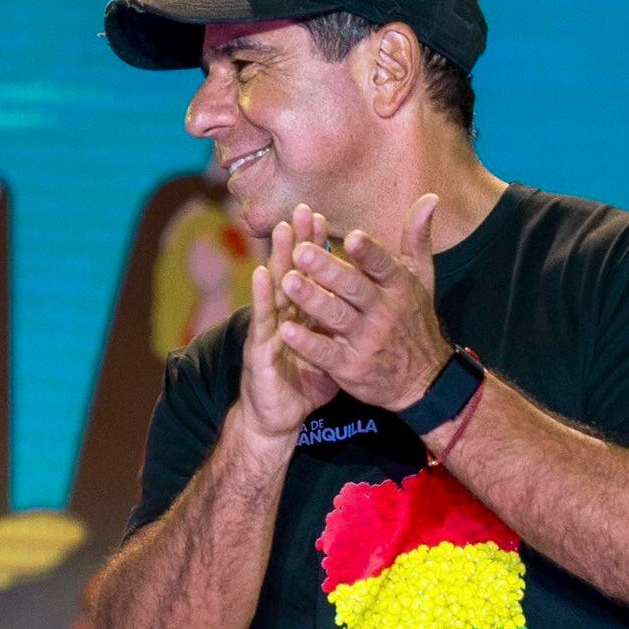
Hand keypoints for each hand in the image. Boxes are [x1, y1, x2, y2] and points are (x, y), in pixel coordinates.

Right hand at [237, 205, 339, 444]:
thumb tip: (369, 310)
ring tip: (281, 229)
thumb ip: (347, 328)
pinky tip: (262, 274)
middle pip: (292, 272)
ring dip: (276, 258)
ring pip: (275, 290)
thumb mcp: (333, 353)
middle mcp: (284, 316)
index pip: (311, 275)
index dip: (316, 247)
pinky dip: (262, 297)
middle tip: (304, 209)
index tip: (323, 217)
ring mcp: (269, 331)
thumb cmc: (304, 386)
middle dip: (298, 241)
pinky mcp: (259, 350)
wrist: (277, 419)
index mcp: (303, 315)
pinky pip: (263, 321)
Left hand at [275, 193, 453, 410]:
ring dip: (311, 299)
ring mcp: (367, 341)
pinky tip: (286, 328)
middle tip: (301, 251)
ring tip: (287, 281)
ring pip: (336, 317)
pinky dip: (307, 341)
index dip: (369, 253)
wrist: (424, 381)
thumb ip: (417, 239)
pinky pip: (326, 353)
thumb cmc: (415, 320)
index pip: (384, 265)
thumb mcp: (423, 279)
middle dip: (328, 270)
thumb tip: (430, 197)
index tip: (350, 237)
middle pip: (354, 288)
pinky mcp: (351, 367)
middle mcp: (384, 312)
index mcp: (400, 287)